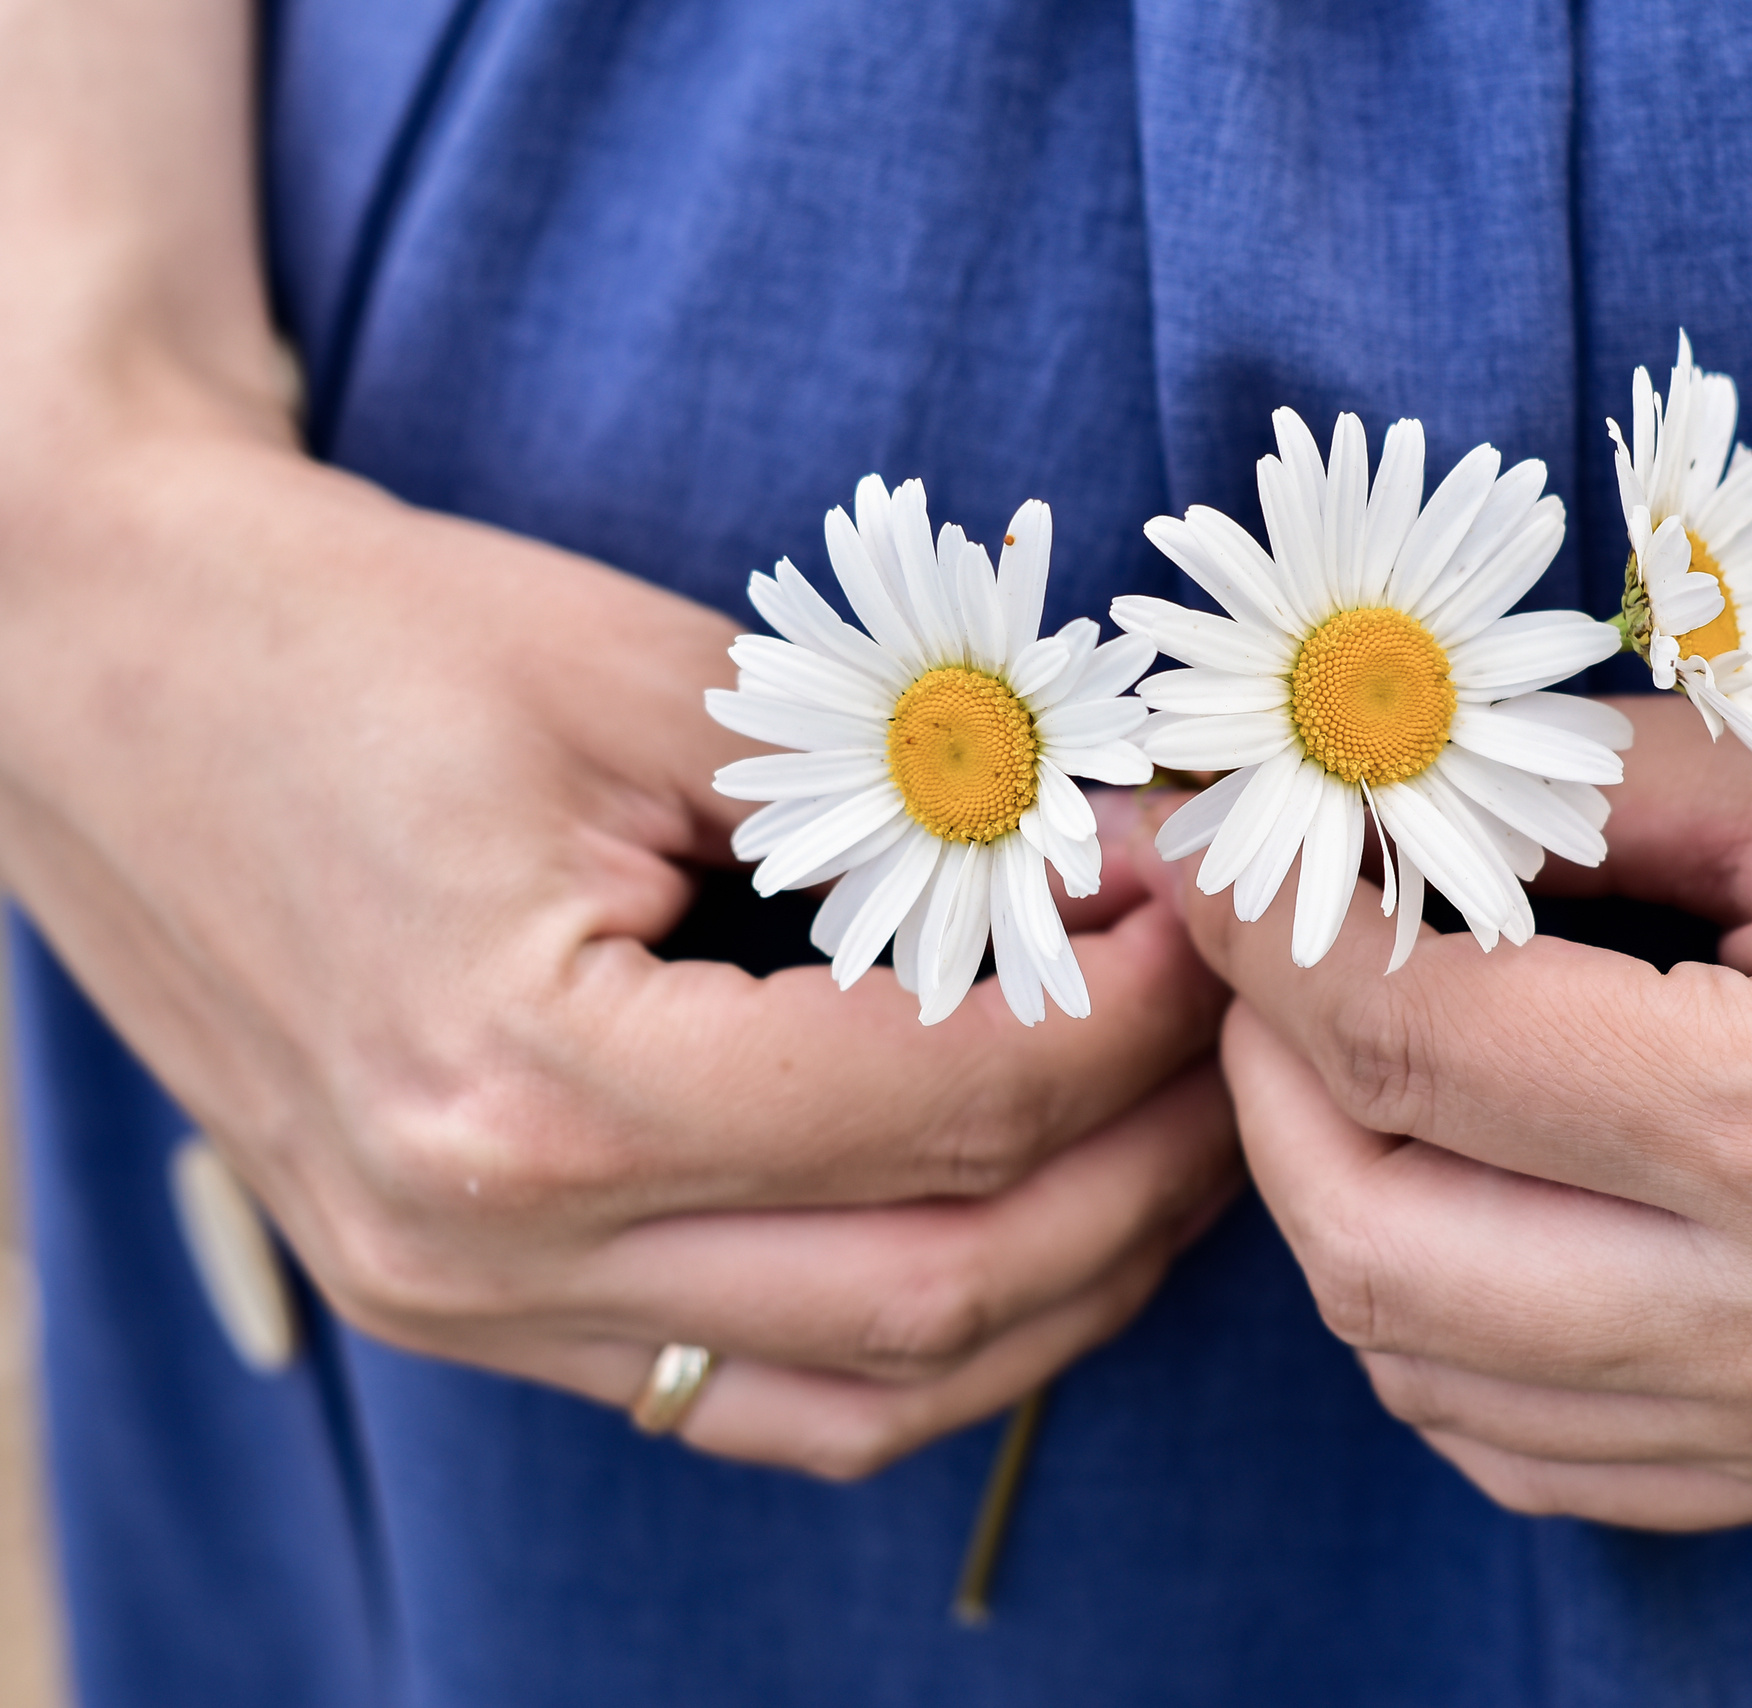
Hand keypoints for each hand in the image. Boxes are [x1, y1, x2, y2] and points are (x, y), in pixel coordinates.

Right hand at [1, 0, 1235, 1480]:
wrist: (95, 671)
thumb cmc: (355, 637)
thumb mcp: (656, 677)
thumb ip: (917, 796)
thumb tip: (1146, 862)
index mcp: (527, 1081)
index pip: (943, 1105)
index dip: (1139, 1015)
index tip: (1234, 920)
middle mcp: (489, 1246)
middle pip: (936, 1290)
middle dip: (1145, 1169)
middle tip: (1254, 1043)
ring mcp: (464, 1306)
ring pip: (864, 1391)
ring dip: (1061, 1281)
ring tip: (1175, 1140)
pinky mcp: (462, 1305)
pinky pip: (749, 1395)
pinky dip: (918, 1336)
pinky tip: (1015, 1222)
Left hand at [1154, 629, 1751, 1528]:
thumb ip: (1561, 783)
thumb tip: (1347, 797)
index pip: (1417, 1048)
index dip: (1270, 934)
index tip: (1216, 851)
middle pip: (1384, 1253)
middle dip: (1266, 1091)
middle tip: (1268, 965)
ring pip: (1442, 1382)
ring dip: (1344, 1219)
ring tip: (1358, 1074)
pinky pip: (1562, 1459)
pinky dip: (1456, 1342)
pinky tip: (1471, 1210)